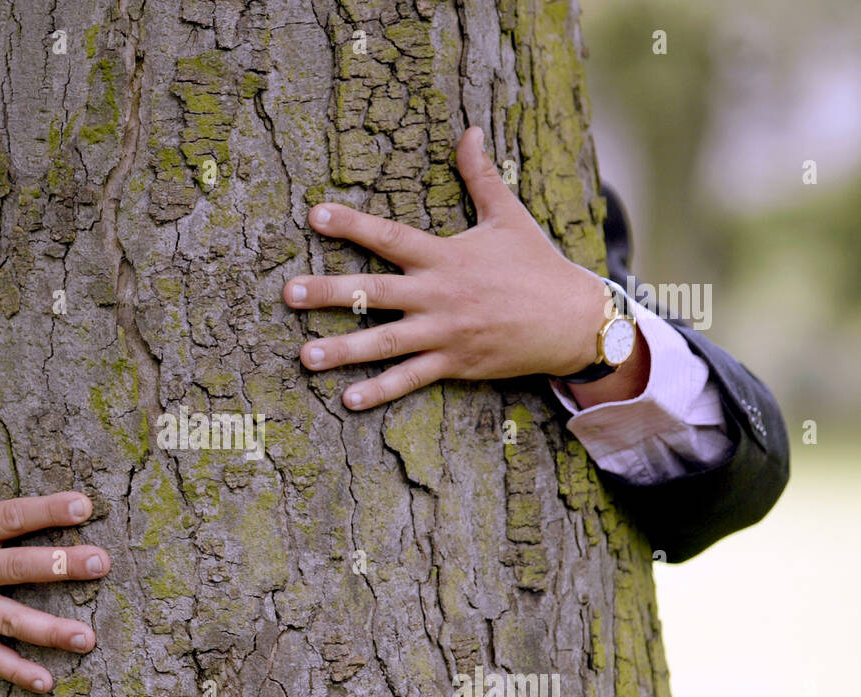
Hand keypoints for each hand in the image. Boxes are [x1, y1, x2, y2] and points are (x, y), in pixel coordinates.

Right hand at [0, 391, 110, 692]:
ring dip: (49, 631)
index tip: (85, 504)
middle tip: (103, 563)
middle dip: (61, 566)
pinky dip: (14, 671)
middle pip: (17, 567)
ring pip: (7, 620)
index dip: (47, 510)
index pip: (9, 517)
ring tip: (88, 638)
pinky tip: (47, 682)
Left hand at [284, 126, 647, 408]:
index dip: (351, 225)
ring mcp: (444, 333)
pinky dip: (381, 390)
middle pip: (375, 292)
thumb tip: (468, 131)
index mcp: (445, 256)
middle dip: (330, 292)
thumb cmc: (536, 266)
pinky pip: (411, 379)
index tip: (314, 215)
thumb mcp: (509, 216)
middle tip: (287, 293)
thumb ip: (480, 176)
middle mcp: (439, 294)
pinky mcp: (454, 364)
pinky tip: (347, 400)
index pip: (390, 237)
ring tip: (304, 356)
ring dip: (343, 349)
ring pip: (385, 342)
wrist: (574, 320)